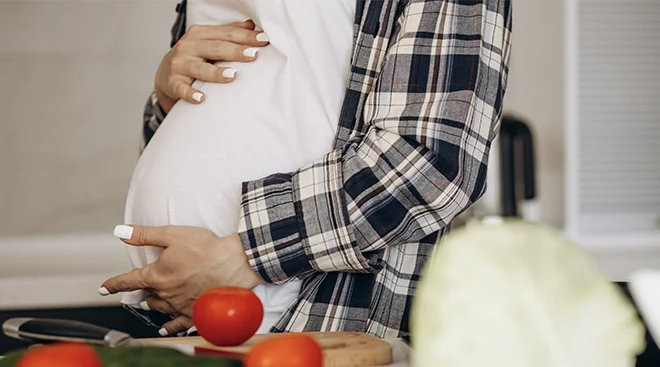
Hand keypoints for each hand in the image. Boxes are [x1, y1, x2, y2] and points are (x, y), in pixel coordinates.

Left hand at [100, 225, 262, 320]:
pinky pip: (178, 324)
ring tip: (148, 304)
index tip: (103, 288)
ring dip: (152, 305)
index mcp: (157, 275)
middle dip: (140, 292)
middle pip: (145, 295)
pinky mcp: (195, 312)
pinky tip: (165, 329)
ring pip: (159, 308)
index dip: (113, 284)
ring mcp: (180, 305)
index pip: (128, 281)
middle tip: (137, 291)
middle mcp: (165, 294)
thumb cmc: (206, 248)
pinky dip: (169, 326)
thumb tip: (120, 232)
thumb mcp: (172, 234)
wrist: (235, 264)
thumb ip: (144, 235)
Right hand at [155, 20, 268, 111]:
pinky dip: (191, 94)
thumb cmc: (194, 56)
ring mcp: (180, 65)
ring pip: (200, 68)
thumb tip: (251, 25)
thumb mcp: (208, 42)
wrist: (166, 74)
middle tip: (253, 55)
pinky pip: (182, 89)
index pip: (226, 34)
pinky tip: (201, 98)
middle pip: (215, 48)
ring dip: (216, 73)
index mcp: (199, 34)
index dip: (246, 37)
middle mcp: (188, 47)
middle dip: (235, 51)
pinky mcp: (173, 83)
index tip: (264, 40)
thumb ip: (228, 33)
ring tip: (232, 75)